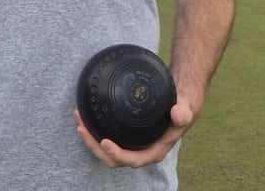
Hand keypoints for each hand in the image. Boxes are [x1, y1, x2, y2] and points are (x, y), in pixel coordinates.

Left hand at [73, 100, 194, 168]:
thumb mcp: (185, 110)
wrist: (178, 104)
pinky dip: (93, 129)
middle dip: (95, 147)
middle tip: (82, 129)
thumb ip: (183, 113)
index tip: (104, 142)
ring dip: (90, 138)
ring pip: (105, 149)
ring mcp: (129, 144)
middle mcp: (139, 151)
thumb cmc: (181, 109)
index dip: (117, 154)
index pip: (133, 160)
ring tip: (78, 121)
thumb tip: (177, 114)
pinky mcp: (123, 135)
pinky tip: (84, 116)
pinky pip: (106, 136)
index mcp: (153, 151)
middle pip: (113, 158)